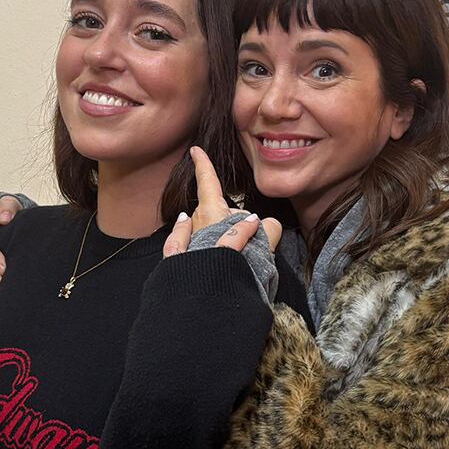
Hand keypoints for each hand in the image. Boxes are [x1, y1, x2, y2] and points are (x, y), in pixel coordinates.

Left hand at [163, 147, 280, 256]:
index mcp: (213, 214)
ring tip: (230, 245)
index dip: (203, 165)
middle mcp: (196, 223)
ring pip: (203, 227)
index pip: (208, 182)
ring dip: (214, 229)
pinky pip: (181, 240)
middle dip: (231, 219)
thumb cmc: (236, 267)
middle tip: (250, 236)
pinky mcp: (180, 260)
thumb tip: (265, 225)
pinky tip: (186, 224)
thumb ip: (268, 229)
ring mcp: (187, 241)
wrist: (210, 298)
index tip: (195, 150)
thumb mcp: (263, 243)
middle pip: (216, 211)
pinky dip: (185, 232)